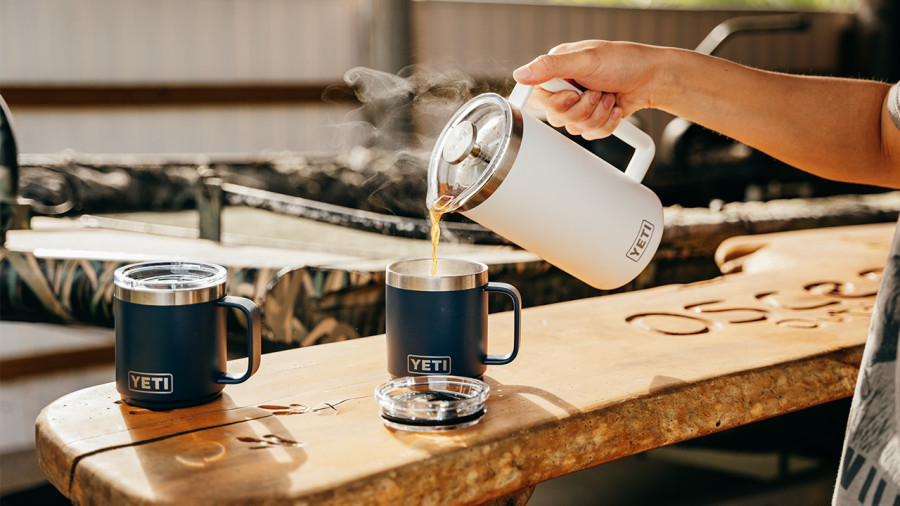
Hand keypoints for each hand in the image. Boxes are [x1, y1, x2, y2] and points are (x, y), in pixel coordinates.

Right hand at [513, 40, 660, 139]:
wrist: (653, 79)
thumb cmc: (624, 62)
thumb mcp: (585, 59)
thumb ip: (550, 66)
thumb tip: (519, 74)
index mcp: (557, 70)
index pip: (536, 97)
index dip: (554, 102)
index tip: (571, 94)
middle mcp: (565, 88)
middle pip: (556, 117)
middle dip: (581, 108)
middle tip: (595, 91)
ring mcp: (579, 105)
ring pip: (574, 128)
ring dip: (597, 115)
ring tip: (608, 96)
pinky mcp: (592, 119)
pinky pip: (590, 135)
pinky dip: (606, 123)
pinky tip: (614, 107)